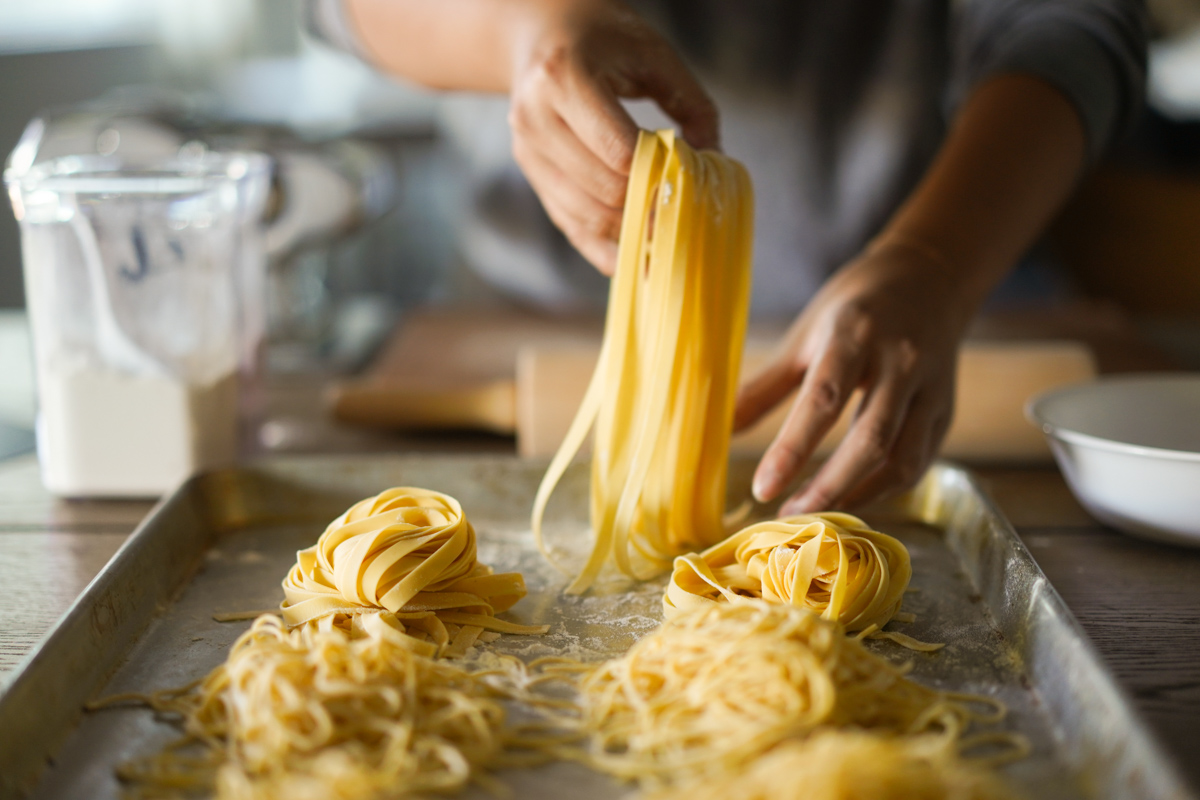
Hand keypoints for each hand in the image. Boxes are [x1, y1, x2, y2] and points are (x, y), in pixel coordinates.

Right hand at [507, 0, 718, 273]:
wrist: (540, 32)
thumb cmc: (604, 39)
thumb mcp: (655, 55)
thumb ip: (692, 106)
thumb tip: (713, 166)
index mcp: (563, 78)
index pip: (618, 151)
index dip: (658, 175)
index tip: (690, 184)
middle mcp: (535, 117)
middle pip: (603, 190)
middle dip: (648, 206)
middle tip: (686, 216)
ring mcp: (527, 150)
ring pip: (586, 215)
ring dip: (631, 232)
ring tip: (668, 237)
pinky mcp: (530, 173)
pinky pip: (570, 225)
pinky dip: (605, 247)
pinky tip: (637, 257)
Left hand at [736, 239, 976, 513]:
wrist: (929, 277)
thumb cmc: (854, 308)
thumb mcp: (805, 336)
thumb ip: (765, 386)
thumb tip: (718, 430)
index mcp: (855, 334)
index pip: (824, 400)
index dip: (792, 450)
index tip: (763, 489)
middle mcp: (901, 361)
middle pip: (870, 438)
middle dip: (829, 486)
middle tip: (788, 517)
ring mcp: (931, 388)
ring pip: (901, 458)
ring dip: (858, 496)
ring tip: (816, 516)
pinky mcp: (946, 410)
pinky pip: (917, 462)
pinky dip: (884, 489)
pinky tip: (851, 499)